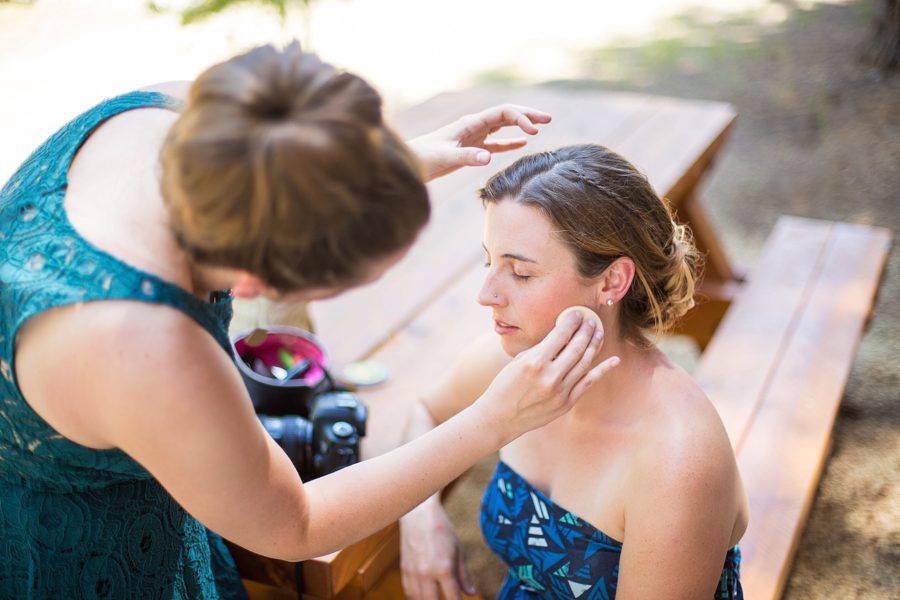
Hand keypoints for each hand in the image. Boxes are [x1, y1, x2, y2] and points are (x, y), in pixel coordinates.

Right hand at [400, 501, 475, 599]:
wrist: (418, 513)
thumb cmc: (441, 528)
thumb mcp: (458, 550)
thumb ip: (463, 574)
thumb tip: (470, 592)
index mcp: (443, 568)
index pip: (452, 598)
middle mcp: (426, 573)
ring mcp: (413, 572)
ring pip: (418, 599)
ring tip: (435, 598)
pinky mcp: (404, 568)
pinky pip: (408, 590)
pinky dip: (415, 597)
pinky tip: (422, 596)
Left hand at [406, 104, 551, 180]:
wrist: (409, 163)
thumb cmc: (424, 158)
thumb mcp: (446, 157)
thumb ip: (467, 157)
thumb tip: (488, 157)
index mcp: (470, 123)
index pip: (502, 113)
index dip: (521, 118)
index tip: (534, 132)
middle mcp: (474, 125)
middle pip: (506, 115)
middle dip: (527, 115)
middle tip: (548, 119)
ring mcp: (473, 136)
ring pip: (503, 126)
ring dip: (521, 126)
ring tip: (541, 127)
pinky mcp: (471, 149)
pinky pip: (495, 142)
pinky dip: (509, 142)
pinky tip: (523, 144)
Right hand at [479, 311, 618, 443]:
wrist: (500, 417)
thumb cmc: (505, 385)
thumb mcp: (519, 361)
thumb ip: (542, 349)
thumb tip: (563, 335)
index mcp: (534, 362)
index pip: (560, 335)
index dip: (572, 321)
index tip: (577, 313)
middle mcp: (549, 376)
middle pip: (576, 347)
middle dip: (586, 330)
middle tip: (591, 321)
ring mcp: (560, 391)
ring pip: (584, 363)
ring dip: (594, 345)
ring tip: (598, 333)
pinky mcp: (566, 403)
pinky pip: (588, 382)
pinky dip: (602, 370)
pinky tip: (613, 360)